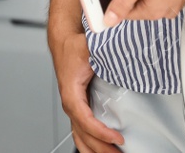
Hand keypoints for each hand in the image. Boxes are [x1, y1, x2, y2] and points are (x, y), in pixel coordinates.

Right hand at [49, 29, 123, 151]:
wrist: (63, 42)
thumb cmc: (73, 47)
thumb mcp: (88, 47)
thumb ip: (104, 50)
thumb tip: (121, 52)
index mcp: (71, 93)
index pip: (84, 119)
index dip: (100, 132)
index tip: (117, 138)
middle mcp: (71, 104)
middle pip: (83, 134)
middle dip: (101, 148)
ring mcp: (74, 108)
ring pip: (81, 137)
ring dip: (95, 149)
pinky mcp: (79, 108)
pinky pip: (82, 132)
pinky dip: (91, 144)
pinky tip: (102, 149)